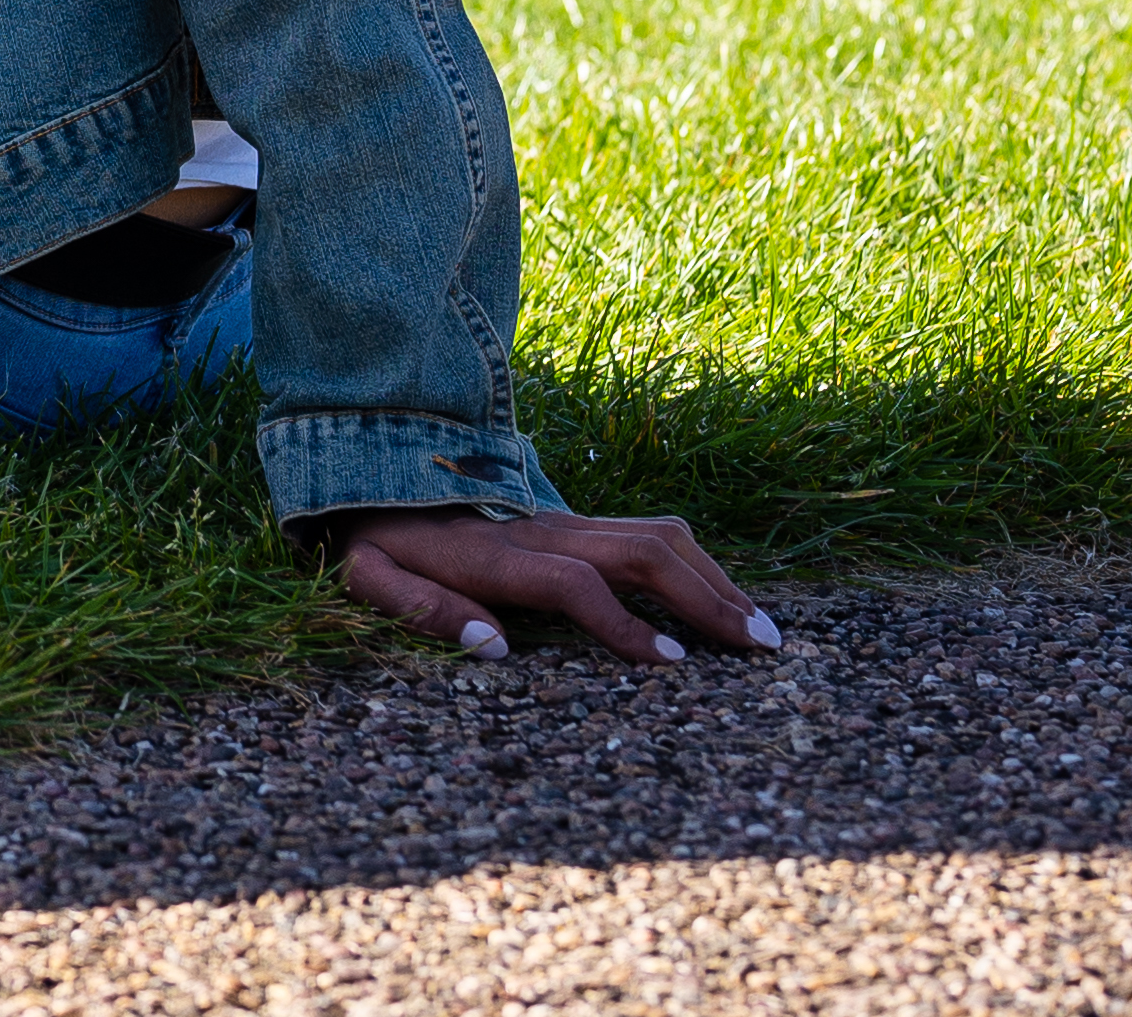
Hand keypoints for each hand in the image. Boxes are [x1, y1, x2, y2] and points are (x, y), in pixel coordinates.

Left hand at [332, 505, 777, 665]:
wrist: (374, 466)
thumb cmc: (374, 537)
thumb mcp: (368, 574)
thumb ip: (421, 607)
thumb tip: (495, 646)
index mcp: (495, 554)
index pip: (576, 584)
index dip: (624, 623)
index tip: (674, 665)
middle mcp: (542, 531)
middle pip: (640, 552)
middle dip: (705, 597)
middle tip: (761, 647)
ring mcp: (563, 520)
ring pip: (656, 536)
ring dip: (714, 579)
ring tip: (762, 629)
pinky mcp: (574, 520)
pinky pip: (646, 533)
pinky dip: (695, 563)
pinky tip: (723, 597)